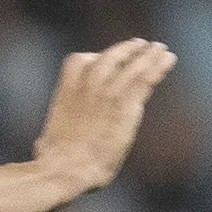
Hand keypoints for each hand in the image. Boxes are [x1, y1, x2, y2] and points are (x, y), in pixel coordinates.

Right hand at [33, 39, 176, 190]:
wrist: (65, 167)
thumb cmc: (53, 161)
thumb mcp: (48, 141)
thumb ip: (51, 137)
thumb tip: (42, 146)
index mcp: (66, 92)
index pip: (80, 61)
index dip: (95, 56)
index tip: (104, 56)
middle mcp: (86, 87)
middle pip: (108, 58)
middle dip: (125, 50)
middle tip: (140, 44)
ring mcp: (106, 95)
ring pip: (131, 67)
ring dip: (148, 55)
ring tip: (160, 48)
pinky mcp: (124, 107)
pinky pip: (145, 79)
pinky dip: (158, 67)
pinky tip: (168, 59)